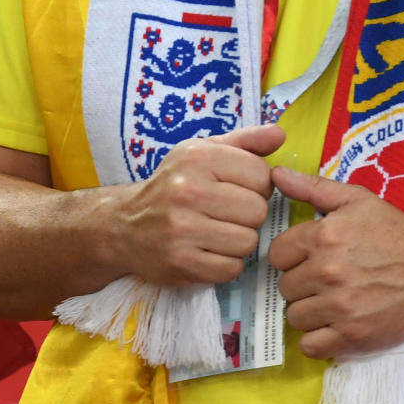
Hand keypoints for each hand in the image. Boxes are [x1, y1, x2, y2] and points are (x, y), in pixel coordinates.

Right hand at [115, 124, 284, 286]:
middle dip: (249, 215)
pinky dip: (226, 264)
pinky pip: (231, 268)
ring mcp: (182, 229)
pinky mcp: (180, 263)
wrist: (124, 225)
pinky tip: (209, 251)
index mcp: (198, 157)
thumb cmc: (173, 185)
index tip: (239, 189)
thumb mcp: (203, 152)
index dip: (258, 185)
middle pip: (257, 210)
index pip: (261, 174)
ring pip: (248, 241)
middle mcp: (187, 190)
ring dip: (239, 240)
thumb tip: (279, 134)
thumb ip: (245, 142)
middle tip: (228, 213)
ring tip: (219, 232)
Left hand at [268, 165, 403, 357]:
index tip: (310, 258)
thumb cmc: (395, 231)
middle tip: (328, 280)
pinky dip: (319, 339)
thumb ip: (312, 187)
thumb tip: (276, 174)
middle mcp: (327, 271)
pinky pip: (310, 345)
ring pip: (295, 316)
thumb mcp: (357, 200)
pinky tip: (336, 325)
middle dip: (303, 283)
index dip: (292, 256)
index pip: (276, 254)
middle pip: (285, 287)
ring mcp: (339, 306)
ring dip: (311, 311)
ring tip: (334, 301)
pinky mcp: (352, 336)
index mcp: (323, 236)